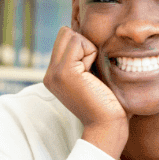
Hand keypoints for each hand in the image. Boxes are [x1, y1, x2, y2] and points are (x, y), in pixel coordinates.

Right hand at [43, 27, 128, 158]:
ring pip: (71, 35)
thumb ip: (85, 61)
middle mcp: (50, 74)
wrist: (107, 126)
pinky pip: (79, 42)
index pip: (65, 39)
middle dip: (84, 45)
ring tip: (92, 75)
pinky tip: (93, 76)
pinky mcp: (64, 71)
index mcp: (55, 75)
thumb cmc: (108, 105)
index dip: (84, 47)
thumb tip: (90, 37)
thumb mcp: (92, 78)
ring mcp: (54, 73)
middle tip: (92, 71)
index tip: (91, 72)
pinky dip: (91, 53)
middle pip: (65, 33)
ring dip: (89, 49)